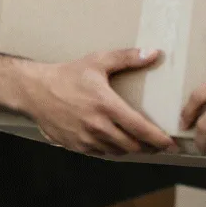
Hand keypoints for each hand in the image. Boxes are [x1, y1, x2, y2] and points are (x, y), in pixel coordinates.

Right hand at [27, 49, 177, 156]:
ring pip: (118, 152)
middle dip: (149, 147)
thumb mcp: (98, 61)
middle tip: (159, 144)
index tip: (170, 143)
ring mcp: (86, 139)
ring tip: (142, 144)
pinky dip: (114, 150)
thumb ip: (127, 58)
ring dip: (132, 149)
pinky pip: (102, 153)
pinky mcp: (77, 146)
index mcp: (106, 105)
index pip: (140, 128)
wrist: (35, 91)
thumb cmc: (68, 74)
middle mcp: (98, 126)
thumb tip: (154, 53)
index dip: (158, 138)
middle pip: (132, 145)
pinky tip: (119, 142)